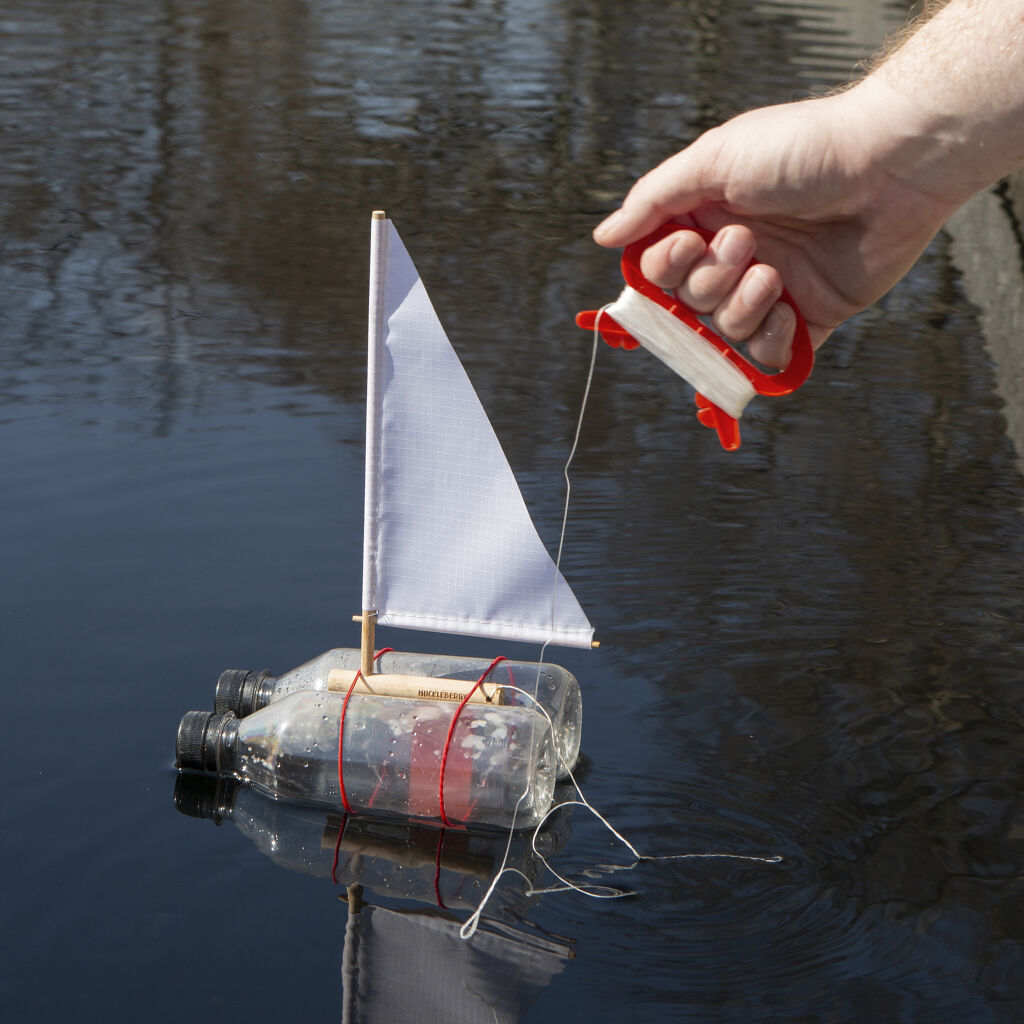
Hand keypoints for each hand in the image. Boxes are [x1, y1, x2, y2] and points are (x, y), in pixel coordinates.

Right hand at [593, 84, 958, 366]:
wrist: (889, 165)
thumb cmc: (802, 150)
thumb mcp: (714, 159)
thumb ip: (653, 200)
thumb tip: (603, 237)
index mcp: (704, 222)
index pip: (657, 270)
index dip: (662, 272)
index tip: (687, 245)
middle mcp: (731, 259)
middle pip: (686, 305)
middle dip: (708, 283)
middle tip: (746, 243)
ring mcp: (768, 291)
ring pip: (723, 332)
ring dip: (740, 309)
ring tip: (774, 274)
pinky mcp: (807, 318)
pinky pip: (767, 357)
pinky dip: (769, 342)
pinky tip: (789, 308)